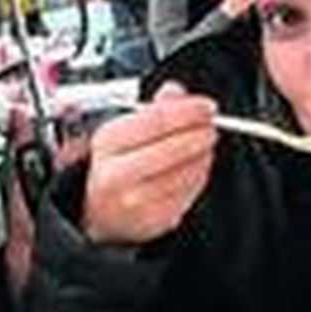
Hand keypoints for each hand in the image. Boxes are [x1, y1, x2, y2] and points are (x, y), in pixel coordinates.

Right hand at [82, 83, 216, 245]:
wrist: (99, 212)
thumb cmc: (114, 166)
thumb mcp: (123, 130)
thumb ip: (153, 109)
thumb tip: (175, 92)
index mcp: (108, 143)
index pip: (158, 120)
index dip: (189, 111)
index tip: (206, 107)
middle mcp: (118, 173)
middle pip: (176, 147)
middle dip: (201, 133)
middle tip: (211, 126)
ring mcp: (137, 200)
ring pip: (188, 171)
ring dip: (203, 155)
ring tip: (202, 147)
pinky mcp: (155, 220)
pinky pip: (190, 192)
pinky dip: (198, 176)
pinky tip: (193, 168)